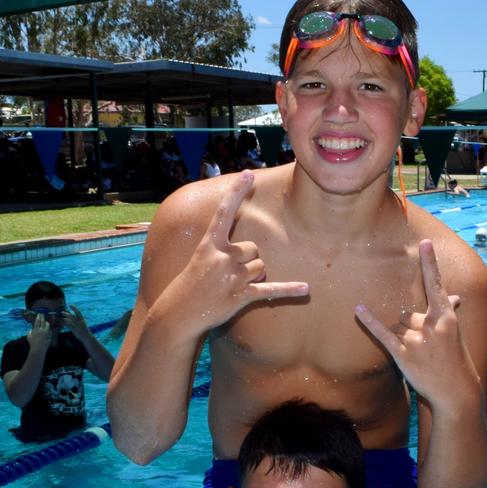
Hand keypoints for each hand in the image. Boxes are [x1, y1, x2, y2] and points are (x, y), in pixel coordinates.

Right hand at [27, 313, 52, 349]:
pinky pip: (50, 330)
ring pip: (47, 325)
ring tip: (45, 321)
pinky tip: (48, 328)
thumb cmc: (32, 344)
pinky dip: (48, 328)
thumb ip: (29, 332)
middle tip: (42, 314)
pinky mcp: (50, 335)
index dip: (38, 317)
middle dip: (42, 317)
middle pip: (42, 321)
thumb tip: (30, 330)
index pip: (37, 321)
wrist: (38, 349)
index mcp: (35, 330)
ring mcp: (46, 332)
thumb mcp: (28, 337)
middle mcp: (41, 330)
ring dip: (46, 322)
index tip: (39, 314)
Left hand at [61, 304, 88, 334]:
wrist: (87, 337)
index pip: (78, 312)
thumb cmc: (83, 330)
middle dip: (67, 314)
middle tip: (62, 312)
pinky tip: (63, 323)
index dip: (74, 308)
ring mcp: (78, 326)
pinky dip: (66, 324)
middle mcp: (80, 322)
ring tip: (61, 318)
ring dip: (65, 319)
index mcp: (82, 319)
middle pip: (73, 316)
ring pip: (70, 321)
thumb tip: (70, 315)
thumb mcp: (81, 323)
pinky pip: (69, 326)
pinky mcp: (75, 330)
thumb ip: (77, 320)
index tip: (70, 305)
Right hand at [158, 172, 308, 329]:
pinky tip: (306, 289)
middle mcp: (221, 256)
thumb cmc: (194, 282)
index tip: (248, 174)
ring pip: (261, 268)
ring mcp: (232, 276)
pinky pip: (272, 290)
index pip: (224, 213)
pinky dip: (289, 290)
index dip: (236, 193)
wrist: (180, 312)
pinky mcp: (241, 295)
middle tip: (228, 275)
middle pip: (254, 249)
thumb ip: (224, 248)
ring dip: (253, 277)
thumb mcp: (202, 257)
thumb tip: (254, 254)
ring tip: (232, 287)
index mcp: (209, 244)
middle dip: (248, 261)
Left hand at [355, 239, 477, 404]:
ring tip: (418, 355)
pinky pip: (382, 333)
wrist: (455, 391)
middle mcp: (431, 325)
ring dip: (402, 337)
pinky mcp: (403, 354)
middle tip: (425, 348)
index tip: (425, 244)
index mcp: (446, 317)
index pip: (436, 285)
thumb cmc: (456, 361)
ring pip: (397, 325)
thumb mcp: (455, 334)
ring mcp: (416, 339)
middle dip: (410, 328)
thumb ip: (448, 313)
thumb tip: (455, 297)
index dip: (430, 263)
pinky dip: (370, 321)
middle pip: (407, 312)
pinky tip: (358, 310)